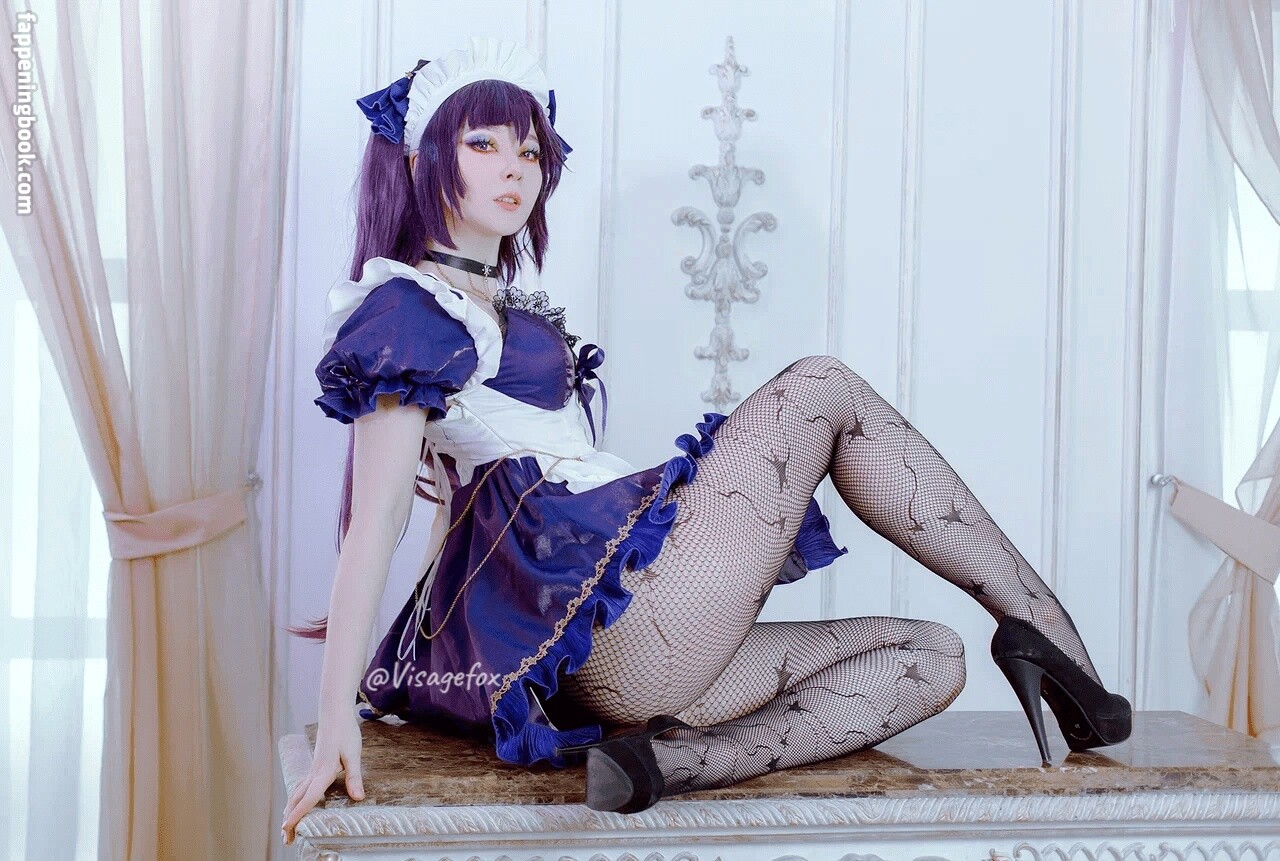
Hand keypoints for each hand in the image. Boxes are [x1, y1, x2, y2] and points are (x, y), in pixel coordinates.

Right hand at [281, 709, 365, 845]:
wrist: (334, 712)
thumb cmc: (345, 731)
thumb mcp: (353, 754)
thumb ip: (353, 777)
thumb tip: (358, 798)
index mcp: (323, 771)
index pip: (309, 798)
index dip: (299, 815)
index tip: (289, 829)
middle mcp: (314, 772)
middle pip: (298, 800)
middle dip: (291, 820)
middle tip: (287, 839)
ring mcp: (312, 769)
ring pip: (297, 794)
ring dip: (291, 811)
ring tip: (287, 827)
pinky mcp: (315, 765)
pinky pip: (301, 787)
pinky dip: (296, 800)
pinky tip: (296, 804)